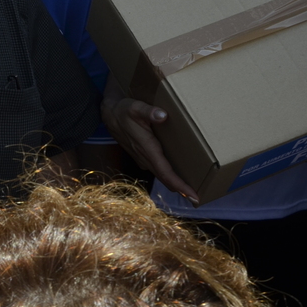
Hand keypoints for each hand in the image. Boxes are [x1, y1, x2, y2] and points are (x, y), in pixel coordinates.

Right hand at [101, 80, 199, 201]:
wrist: (109, 115)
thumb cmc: (124, 111)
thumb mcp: (135, 107)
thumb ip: (148, 111)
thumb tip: (162, 115)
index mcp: (147, 148)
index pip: (165, 172)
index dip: (179, 185)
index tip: (192, 195)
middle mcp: (144, 157)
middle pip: (165, 178)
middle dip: (181, 189)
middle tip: (198, 199)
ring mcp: (142, 158)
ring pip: (161, 175)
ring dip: (174, 184)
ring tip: (190, 190)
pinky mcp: (141, 157)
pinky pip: (157, 170)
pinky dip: (168, 176)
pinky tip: (176, 175)